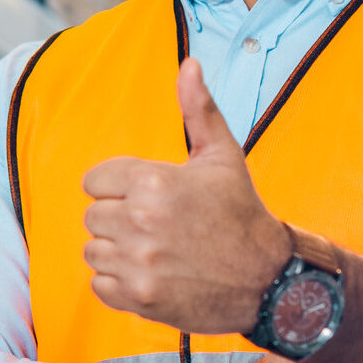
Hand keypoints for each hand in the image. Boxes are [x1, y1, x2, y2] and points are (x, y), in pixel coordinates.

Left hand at [82, 58, 290, 334]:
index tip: (148, 197)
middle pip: (93, 215)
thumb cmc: (242, 213)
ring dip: (116, 251)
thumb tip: (189, 64)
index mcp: (155, 181)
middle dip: (119, 218)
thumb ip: (198, 109)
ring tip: (154, 250)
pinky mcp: (139, 298)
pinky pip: (99, 285)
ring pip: (93, 250)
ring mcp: (139, 263)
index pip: (95, 180)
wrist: (269, 280)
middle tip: (157, 226)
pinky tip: (151, 275)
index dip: (120, 187)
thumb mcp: (222, 156)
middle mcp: (142, 221)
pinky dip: (119, 283)